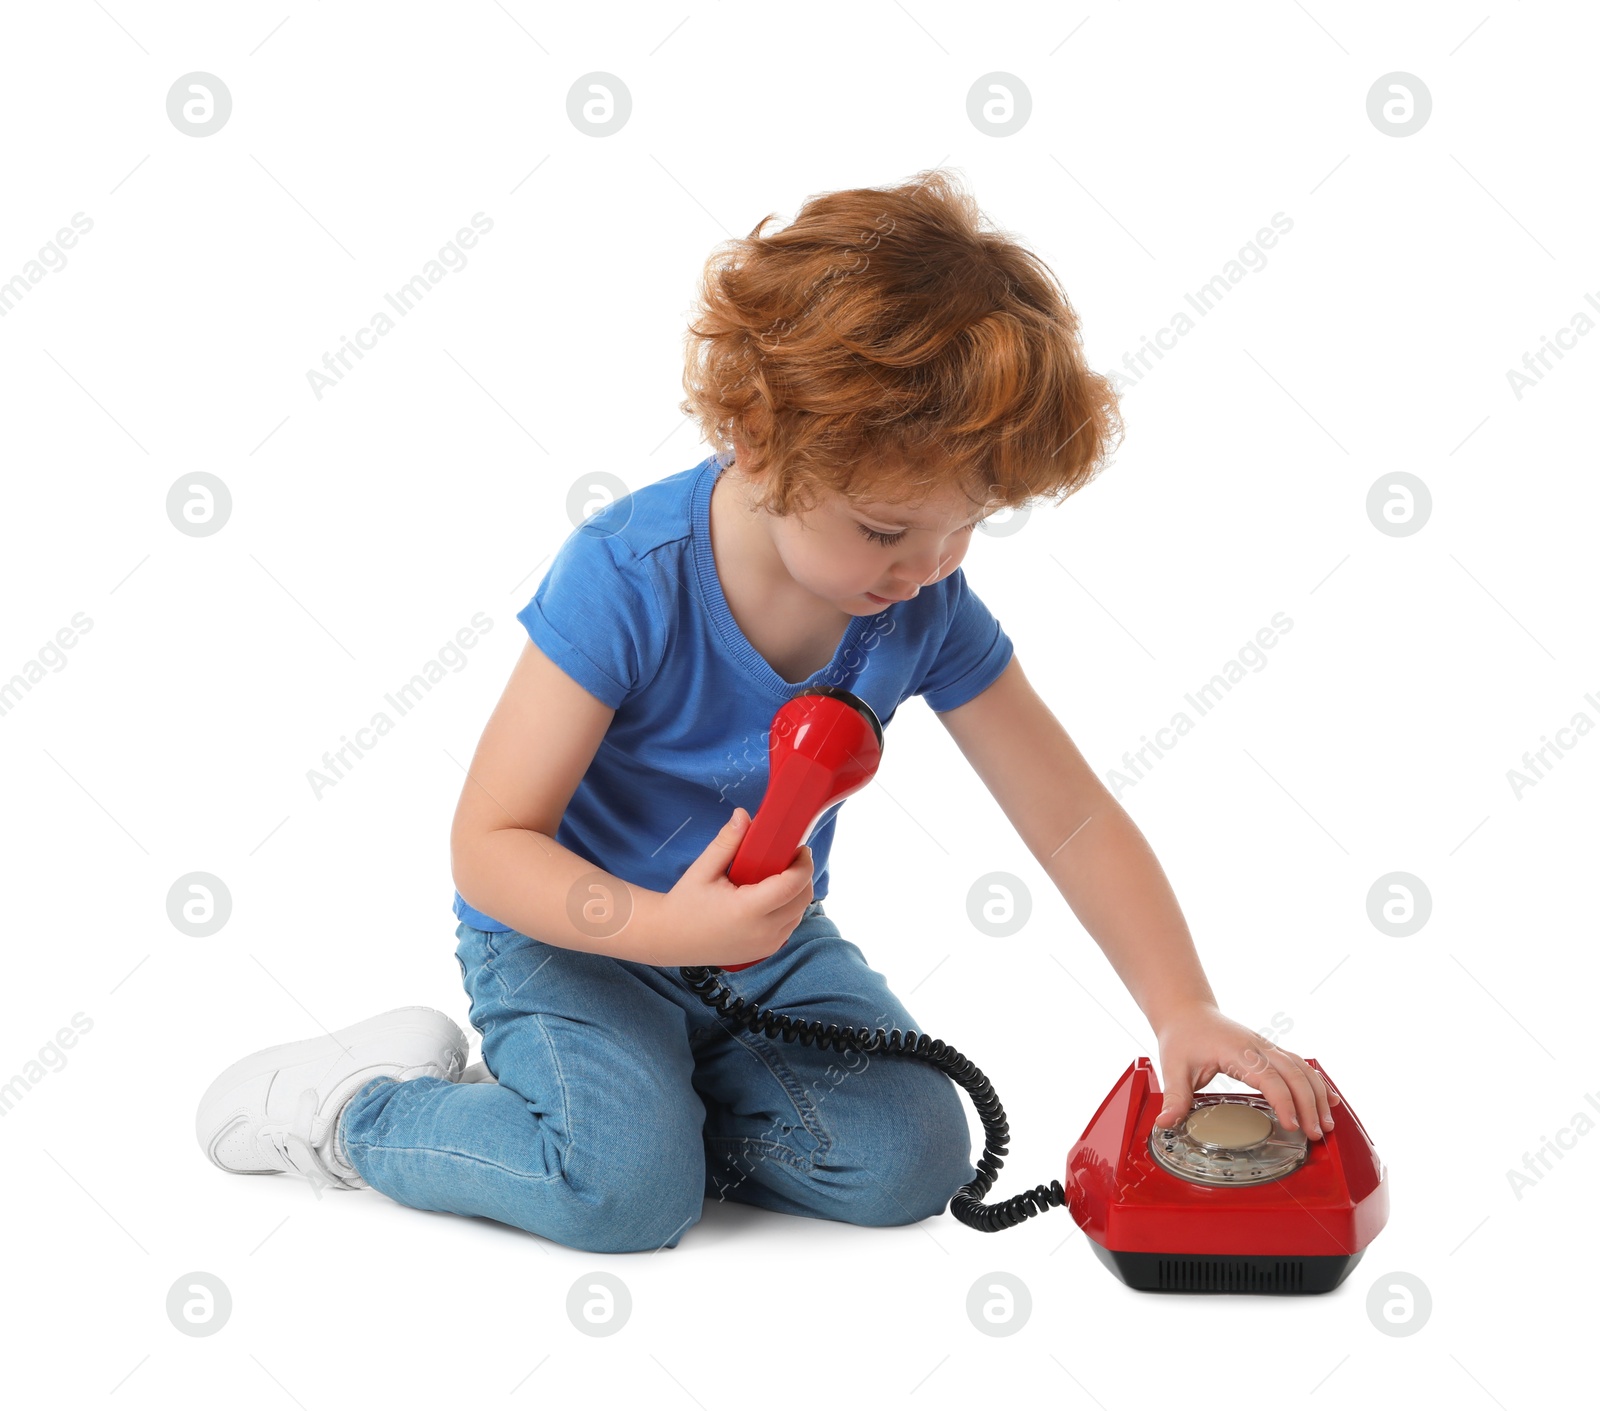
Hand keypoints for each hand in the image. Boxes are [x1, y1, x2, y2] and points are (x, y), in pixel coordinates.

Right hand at [648, 807, 814, 967]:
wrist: (670, 939)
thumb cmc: (684, 903)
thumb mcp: (703, 869)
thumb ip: (727, 842)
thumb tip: (743, 815)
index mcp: (747, 910)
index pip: (792, 885)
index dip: (803, 864)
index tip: (800, 848)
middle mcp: (762, 932)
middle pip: (803, 899)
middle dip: (803, 875)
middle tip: (790, 857)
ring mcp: (766, 946)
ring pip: (799, 914)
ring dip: (797, 892)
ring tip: (779, 875)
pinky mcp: (765, 951)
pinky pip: (789, 926)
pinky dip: (788, 909)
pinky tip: (771, 896)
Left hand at [1152, 1002, 1341, 1138]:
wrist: (1187, 1010)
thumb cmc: (1183, 1036)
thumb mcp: (1174, 1067)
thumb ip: (1174, 1097)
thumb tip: (1164, 1123)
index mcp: (1237, 1050)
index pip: (1269, 1077)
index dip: (1283, 1102)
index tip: (1292, 1126)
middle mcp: (1257, 1047)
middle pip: (1294, 1074)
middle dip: (1309, 1105)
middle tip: (1316, 1134)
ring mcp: (1266, 1047)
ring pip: (1302, 1069)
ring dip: (1318, 1095)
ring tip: (1327, 1124)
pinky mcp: (1269, 1051)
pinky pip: (1300, 1065)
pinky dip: (1316, 1082)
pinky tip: (1329, 1100)